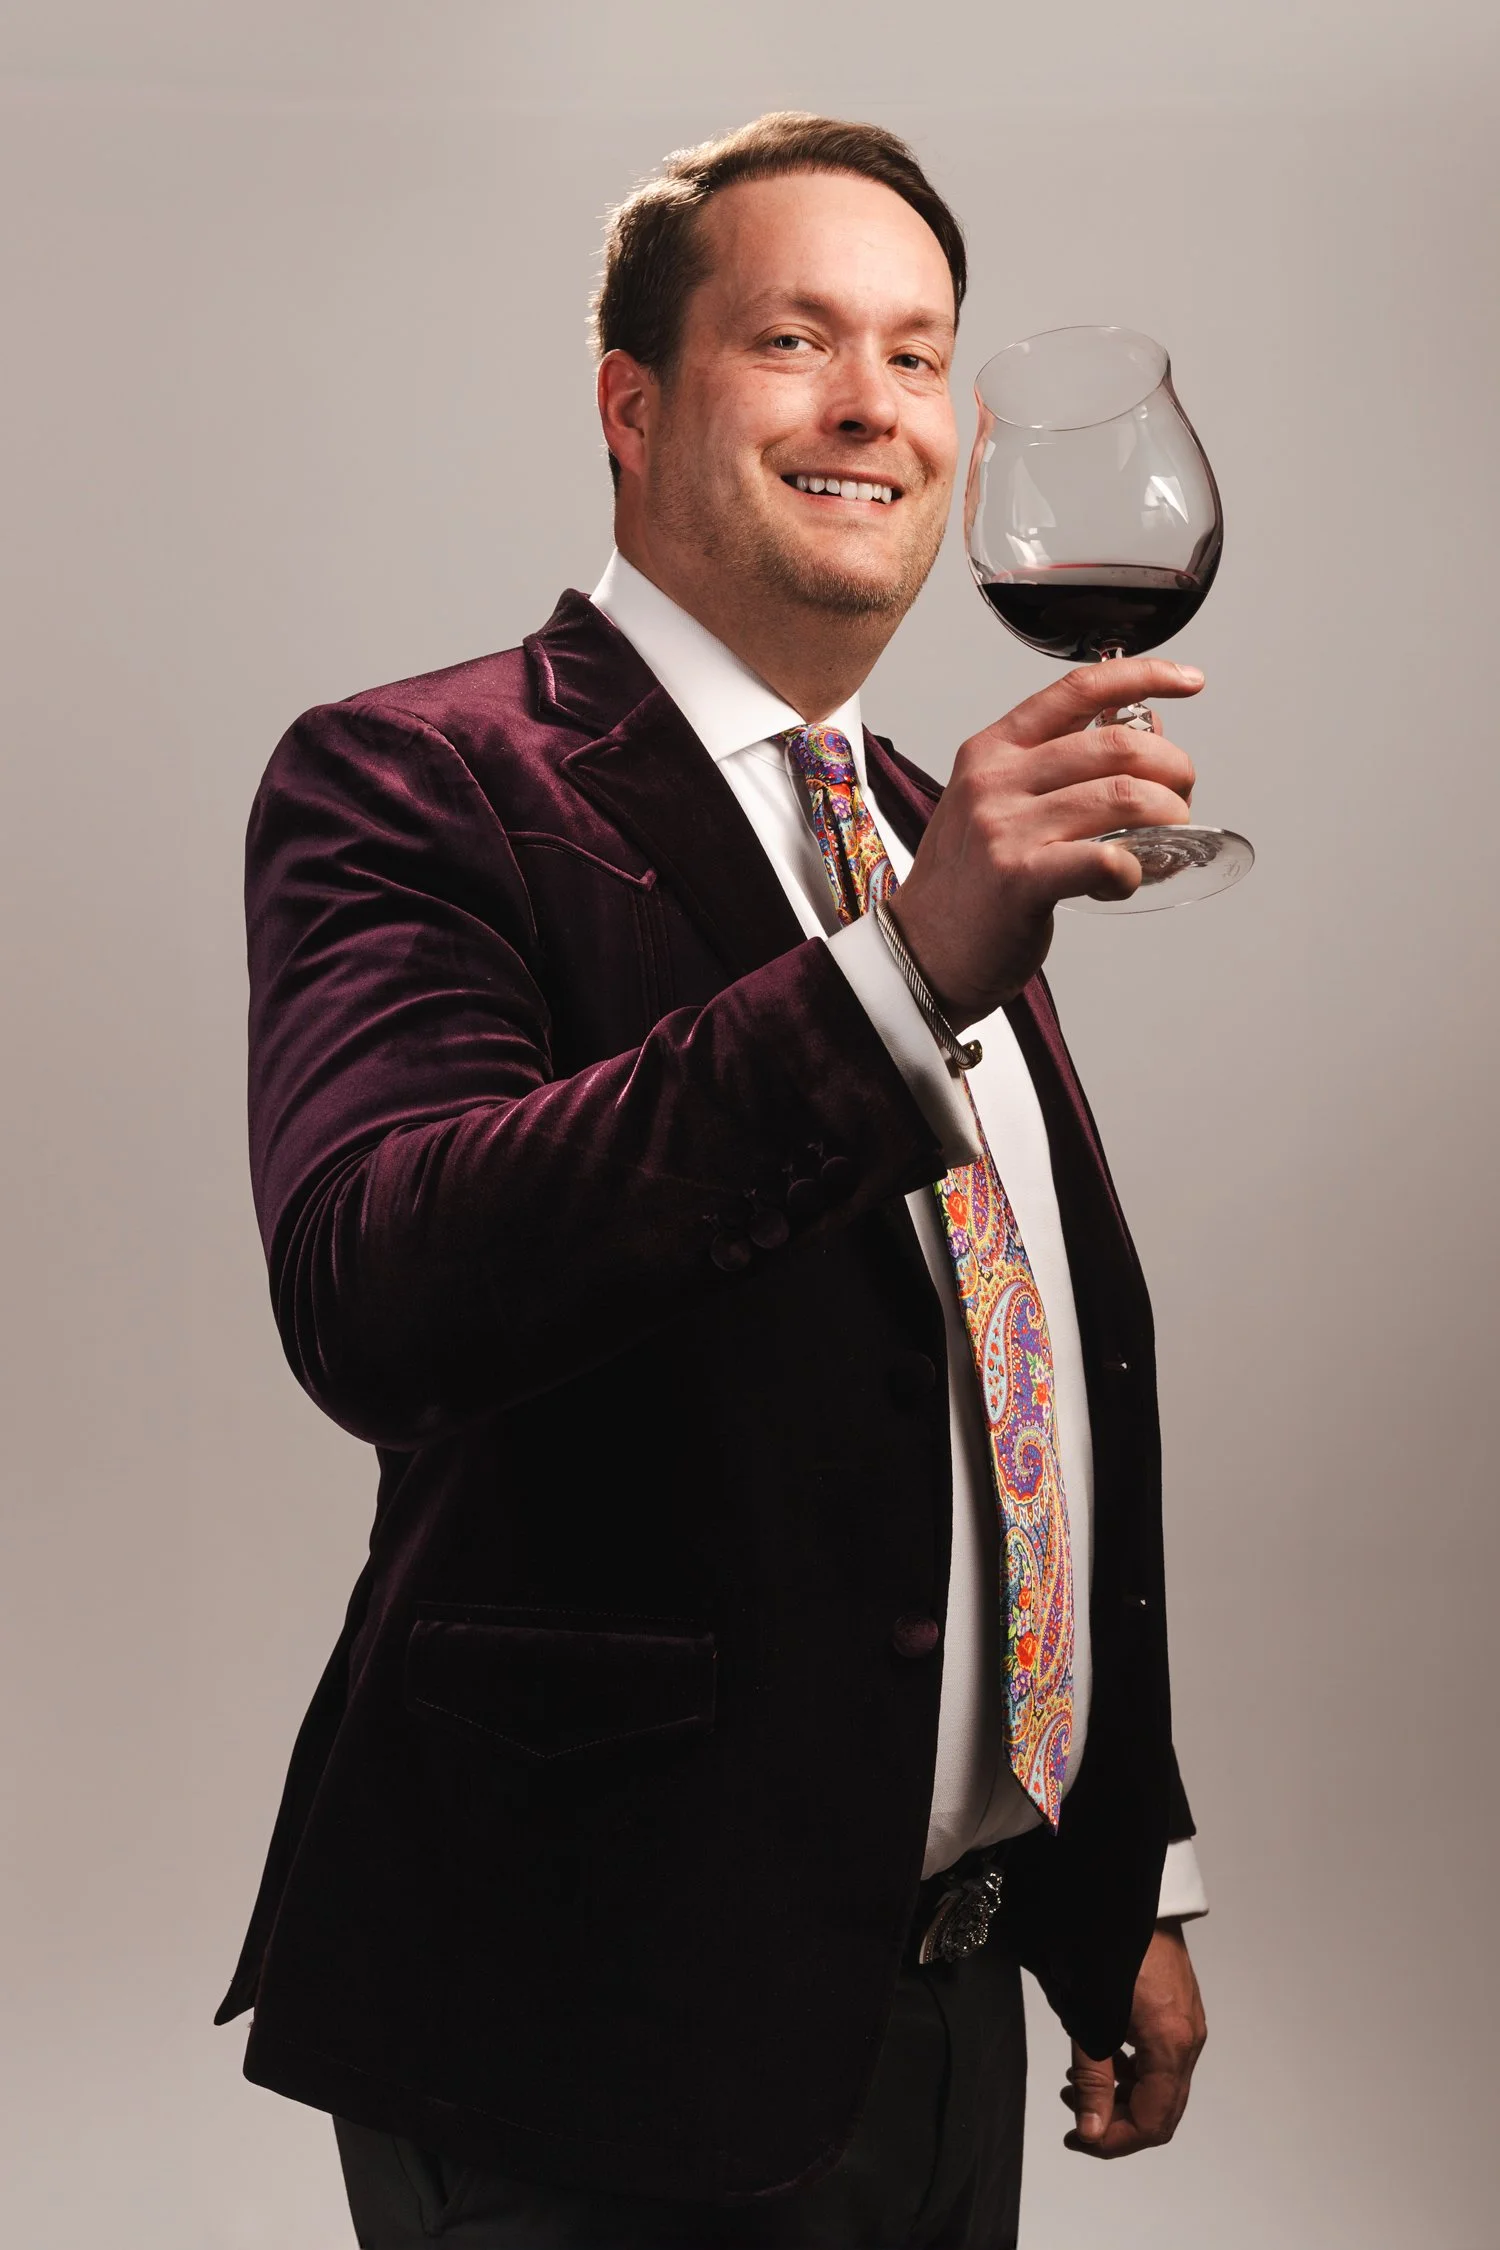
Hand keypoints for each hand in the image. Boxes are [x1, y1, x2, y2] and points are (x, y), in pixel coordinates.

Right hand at [888, 659, 1203, 1025]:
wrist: (923, 951)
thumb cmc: (969, 882)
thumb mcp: (1000, 803)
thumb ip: (1064, 764)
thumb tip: (1147, 729)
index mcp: (992, 751)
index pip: (1077, 689)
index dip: (1144, 676)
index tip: (1188, 682)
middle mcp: (996, 781)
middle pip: (1116, 744)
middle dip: (1172, 768)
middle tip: (1181, 797)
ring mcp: (1006, 829)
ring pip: (1123, 796)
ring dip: (1167, 818)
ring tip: (1167, 841)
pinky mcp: (1020, 880)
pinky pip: (1107, 858)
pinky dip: (1134, 868)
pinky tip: (1126, 879)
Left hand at [1061, 1920, 1206, 2158]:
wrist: (1121, 1884)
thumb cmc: (1103, 1942)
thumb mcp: (1088, 2016)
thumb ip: (1091, 2077)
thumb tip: (1091, 2131)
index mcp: (1172, 2044)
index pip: (1153, 2122)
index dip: (1115, 2141)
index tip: (1080, 2138)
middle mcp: (1188, 2039)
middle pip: (1161, 2109)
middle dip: (1116, 2121)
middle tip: (1073, 2116)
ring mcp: (1186, 2022)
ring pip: (1159, 2085)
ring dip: (1119, 2096)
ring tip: (1076, 2084)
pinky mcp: (1177, 2008)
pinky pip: (1159, 2059)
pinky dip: (1128, 2071)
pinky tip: (1097, 2059)